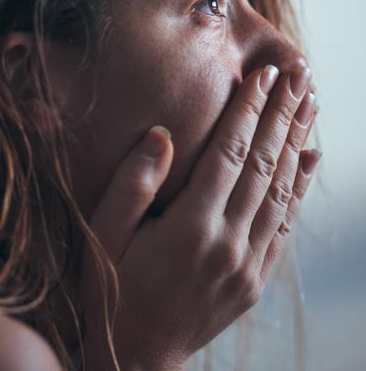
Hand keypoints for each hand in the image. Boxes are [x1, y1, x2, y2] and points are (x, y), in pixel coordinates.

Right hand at [80, 65, 320, 370]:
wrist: (138, 353)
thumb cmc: (112, 288)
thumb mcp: (105, 235)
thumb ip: (132, 184)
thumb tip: (163, 135)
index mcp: (189, 228)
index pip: (228, 155)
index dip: (247, 111)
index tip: (264, 75)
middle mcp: (228, 243)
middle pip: (263, 165)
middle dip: (281, 114)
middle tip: (300, 73)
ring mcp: (247, 264)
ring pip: (281, 191)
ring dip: (296, 142)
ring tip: (310, 102)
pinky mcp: (255, 279)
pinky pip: (285, 224)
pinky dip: (300, 187)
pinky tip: (309, 158)